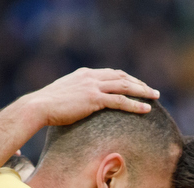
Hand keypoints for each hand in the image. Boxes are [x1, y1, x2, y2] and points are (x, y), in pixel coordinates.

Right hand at [25, 68, 158, 126]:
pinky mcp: (94, 99)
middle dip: (139, 83)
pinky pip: (120, 101)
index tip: (138, 85)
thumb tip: (80, 105)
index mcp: (85, 74)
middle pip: (122, 77)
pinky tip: (146, 109)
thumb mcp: (65, 95)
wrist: (38, 106)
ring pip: (125, 86)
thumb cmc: (48, 106)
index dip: (127, 79)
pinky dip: (135, 105)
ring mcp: (93, 86)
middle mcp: (91, 76)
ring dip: (142, 91)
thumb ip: (76, 95)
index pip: (112, 73)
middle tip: (152, 91)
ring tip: (155, 97)